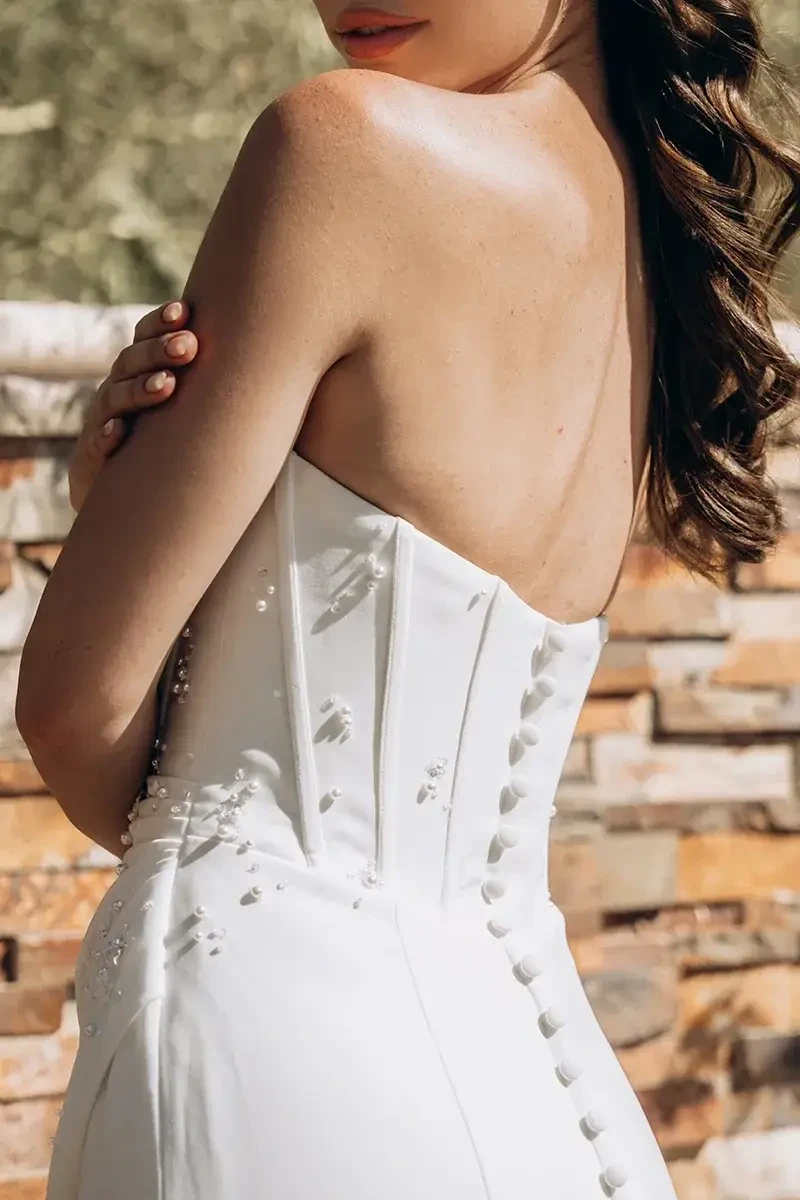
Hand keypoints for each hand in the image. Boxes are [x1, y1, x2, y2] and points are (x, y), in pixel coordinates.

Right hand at [68, 300, 198, 511]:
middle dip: (158, 351)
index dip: (159, 322)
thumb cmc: (169, 441)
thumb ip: (210, 383)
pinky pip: (96, 443)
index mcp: (140, 371)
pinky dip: (107, 435)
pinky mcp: (94, 456)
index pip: (143, 337)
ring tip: (167, 385)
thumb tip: (264, 359)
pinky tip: (119, 430)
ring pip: (115, 398)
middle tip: (189, 346)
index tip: (184, 311)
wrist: (127, 493)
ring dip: (139, 389)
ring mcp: (103, 421)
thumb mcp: (188, 408)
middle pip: (132, 361)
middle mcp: (118, 389)